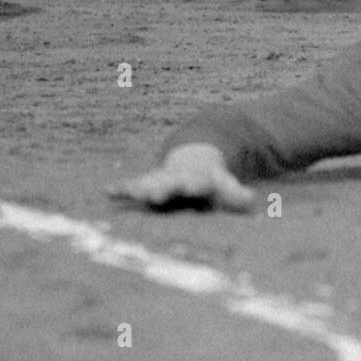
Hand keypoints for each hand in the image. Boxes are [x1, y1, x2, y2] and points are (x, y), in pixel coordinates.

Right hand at [108, 143, 255, 211]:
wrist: (192, 160)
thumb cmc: (210, 182)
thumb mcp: (224, 186)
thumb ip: (236, 195)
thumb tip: (253, 200)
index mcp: (198, 180)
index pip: (198, 183)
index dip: (197, 185)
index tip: (194, 186)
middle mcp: (177, 179)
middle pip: (170, 185)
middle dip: (163, 190)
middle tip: (156, 195)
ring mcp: (160, 180)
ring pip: (148, 184)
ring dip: (139, 189)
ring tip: (129, 193)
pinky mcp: (146, 184)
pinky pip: (132, 186)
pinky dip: (120, 189)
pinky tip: (107, 191)